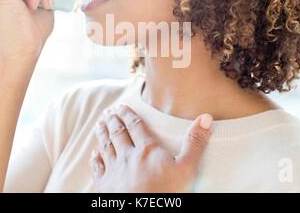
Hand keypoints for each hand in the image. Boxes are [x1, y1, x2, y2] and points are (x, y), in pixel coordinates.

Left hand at [89, 104, 212, 192]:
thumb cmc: (167, 193)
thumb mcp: (187, 168)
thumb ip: (195, 143)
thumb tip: (205, 118)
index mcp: (147, 150)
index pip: (135, 126)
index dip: (128, 114)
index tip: (122, 106)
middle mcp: (127, 156)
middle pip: (117, 133)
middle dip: (113, 121)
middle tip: (108, 112)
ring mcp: (114, 171)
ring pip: (106, 147)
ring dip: (102, 134)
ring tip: (99, 124)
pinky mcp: (106, 186)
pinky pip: (98, 168)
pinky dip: (96, 159)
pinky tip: (94, 154)